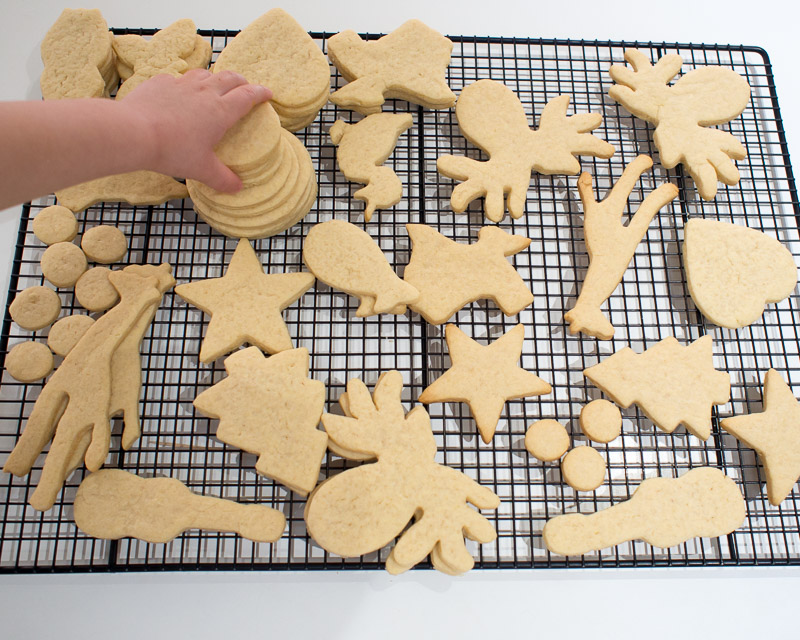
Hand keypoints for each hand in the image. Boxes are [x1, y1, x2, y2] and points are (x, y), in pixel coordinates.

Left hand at [119, 69, 272, 192]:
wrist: (133, 132)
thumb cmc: (172, 151)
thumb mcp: (201, 170)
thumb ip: (222, 179)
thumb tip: (237, 188)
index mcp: (220, 111)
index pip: (248, 95)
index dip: (260, 93)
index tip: (268, 94)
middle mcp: (204, 92)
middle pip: (230, 78)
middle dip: (242, 81)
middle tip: (245, 87)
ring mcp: (181, 84)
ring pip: (205, 74)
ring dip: (214, 79)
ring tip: (214, 87)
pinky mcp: (160, 82)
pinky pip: (177, 79)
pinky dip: (184, 85)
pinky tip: (179, 94)